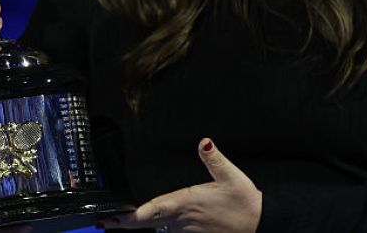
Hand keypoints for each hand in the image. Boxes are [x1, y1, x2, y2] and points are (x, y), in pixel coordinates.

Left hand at [101, 138, 260, 231]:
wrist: (263, 225)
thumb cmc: (246, 202)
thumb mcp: (231, 177)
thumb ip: (214, 160)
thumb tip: (204, 142)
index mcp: (184, 203)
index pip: (150, 210)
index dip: (128, 216)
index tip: (110, 216)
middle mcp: (181, 221)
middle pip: (147, 223)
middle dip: (125, 223)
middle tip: (103, 221)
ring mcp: (187, 232)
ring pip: (159, 230)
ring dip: (143, 226)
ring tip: (119, 223)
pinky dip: (160, 230)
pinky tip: (151, 227)